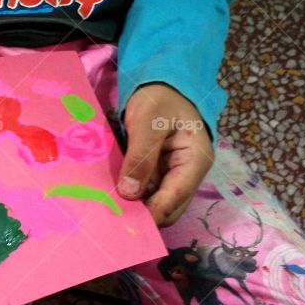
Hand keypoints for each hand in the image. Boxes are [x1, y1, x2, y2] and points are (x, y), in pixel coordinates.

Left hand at [117, 83, 213, 227]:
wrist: (161, 83)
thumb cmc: (160, 98)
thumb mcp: (148, 121)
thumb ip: (140, 156)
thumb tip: (129, 192)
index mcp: (195, 161)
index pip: (175, 198)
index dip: (152, 213)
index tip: (125, 221)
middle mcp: (187, 174)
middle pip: (168, 208)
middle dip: (144, 214)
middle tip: (112, 215)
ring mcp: (173, 174)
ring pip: (155, 202)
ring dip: (136, 206)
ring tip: (108, 207)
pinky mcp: (158, 172)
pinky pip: (146, 191)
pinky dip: (132, 195)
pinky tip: (112, 196)